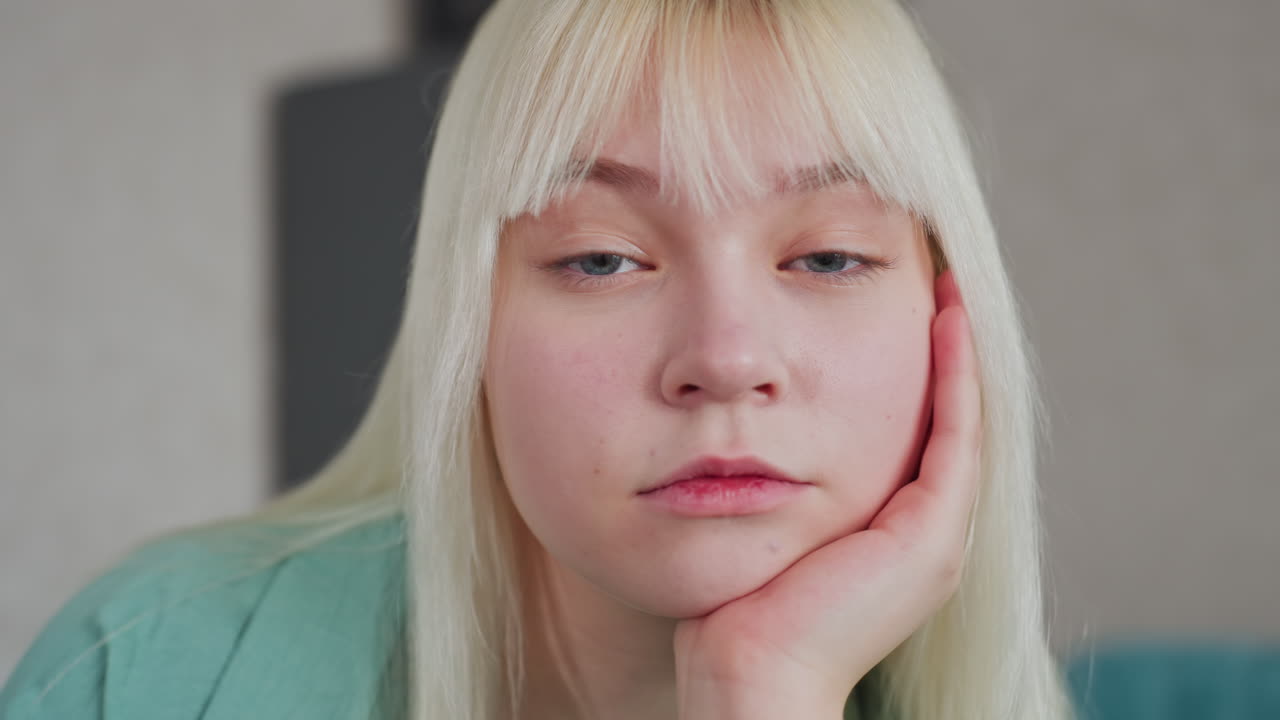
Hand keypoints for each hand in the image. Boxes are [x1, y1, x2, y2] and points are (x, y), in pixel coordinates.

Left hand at [673, 268, 982, 718]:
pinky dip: (954, 378)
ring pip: (960, 424)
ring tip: (949, 291)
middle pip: (945, 426)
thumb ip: (777, 484)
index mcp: (892, 540)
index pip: (916, 439)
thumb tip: (742, 435)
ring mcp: (935, 540)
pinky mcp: (929, 538)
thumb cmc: (739, 608)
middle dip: (945, 356)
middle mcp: (924, 538)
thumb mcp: (766, 525)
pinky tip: (944, 322)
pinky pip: (953, 437)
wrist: (749, 672)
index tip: (908, 311)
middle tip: (938, 286)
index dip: (920, 375)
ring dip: (957, 355)